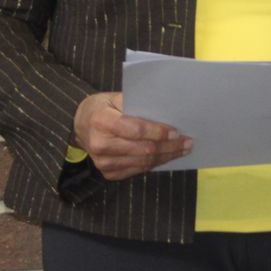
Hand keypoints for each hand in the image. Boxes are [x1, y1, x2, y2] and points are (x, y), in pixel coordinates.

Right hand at [73, 92, 190, 179]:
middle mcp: (100, 144)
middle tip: (188, 142)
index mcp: (101, 121)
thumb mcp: (115, 97)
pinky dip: (155, 163)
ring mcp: (103, 162)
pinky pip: (137, 170)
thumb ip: (136, 103)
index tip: (176, 132)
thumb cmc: (104, 107)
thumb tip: (165, 109)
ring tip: (182, 149)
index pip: (135, 130)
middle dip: (169, 146)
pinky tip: (167, 156)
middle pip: (142, 149)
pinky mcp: (108, 173)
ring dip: (166, 157)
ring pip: (142, 162)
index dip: (158, 132)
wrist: (82, 125)